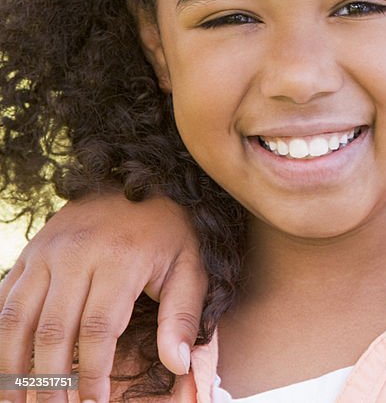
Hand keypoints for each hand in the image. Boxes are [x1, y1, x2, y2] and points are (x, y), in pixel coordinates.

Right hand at [0, 193, 206, 402]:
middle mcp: (76, 255)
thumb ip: (182, 316)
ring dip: (12, 368)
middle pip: (51, 331)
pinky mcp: (30, 252)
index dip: (93, 374)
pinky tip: (3, 368)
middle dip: (49, 381)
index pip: (97, 329)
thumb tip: (179, 365)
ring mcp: (47, 252)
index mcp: (120, 260)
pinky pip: (4, 298)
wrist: (142, 179)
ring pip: (16, 319)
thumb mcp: (191, 267)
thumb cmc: (171, 232)